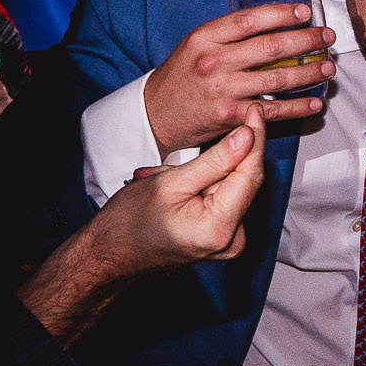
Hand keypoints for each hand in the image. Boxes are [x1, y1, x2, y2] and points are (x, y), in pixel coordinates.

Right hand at [19, 115, 268, 342]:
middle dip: (216, 161)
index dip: (254, 138)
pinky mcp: (222, 237)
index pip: (250, 173)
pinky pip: (221, 199)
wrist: (110, 254)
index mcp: (220, 228)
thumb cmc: (129, 222)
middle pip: (242, 181)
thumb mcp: (170, 182)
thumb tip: (248, 137)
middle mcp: (231, 240)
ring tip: (165, 181)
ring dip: (203, 174)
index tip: (254, 111)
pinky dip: (201, 186)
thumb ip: (215, 160)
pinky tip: (174, 191)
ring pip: (229, 187)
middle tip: (179, 161)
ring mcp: (228, 242)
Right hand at [143, 3, 335, 151]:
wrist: (155, 114)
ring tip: (328, 67)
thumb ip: (229, 35)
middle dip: (306, 41)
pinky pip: (272, 111)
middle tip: (327, 37)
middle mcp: (213, 62)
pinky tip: (315, 103)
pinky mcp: (230, 117)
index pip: (248, 20)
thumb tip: (275, 22)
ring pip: (277, 79)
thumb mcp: (196, 45)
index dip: (280, 13)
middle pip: (270, 47)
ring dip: (309, 73)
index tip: (305, 12)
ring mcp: (222, 91)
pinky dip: (298, 107)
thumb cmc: (182, 76)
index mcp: (204, 37)